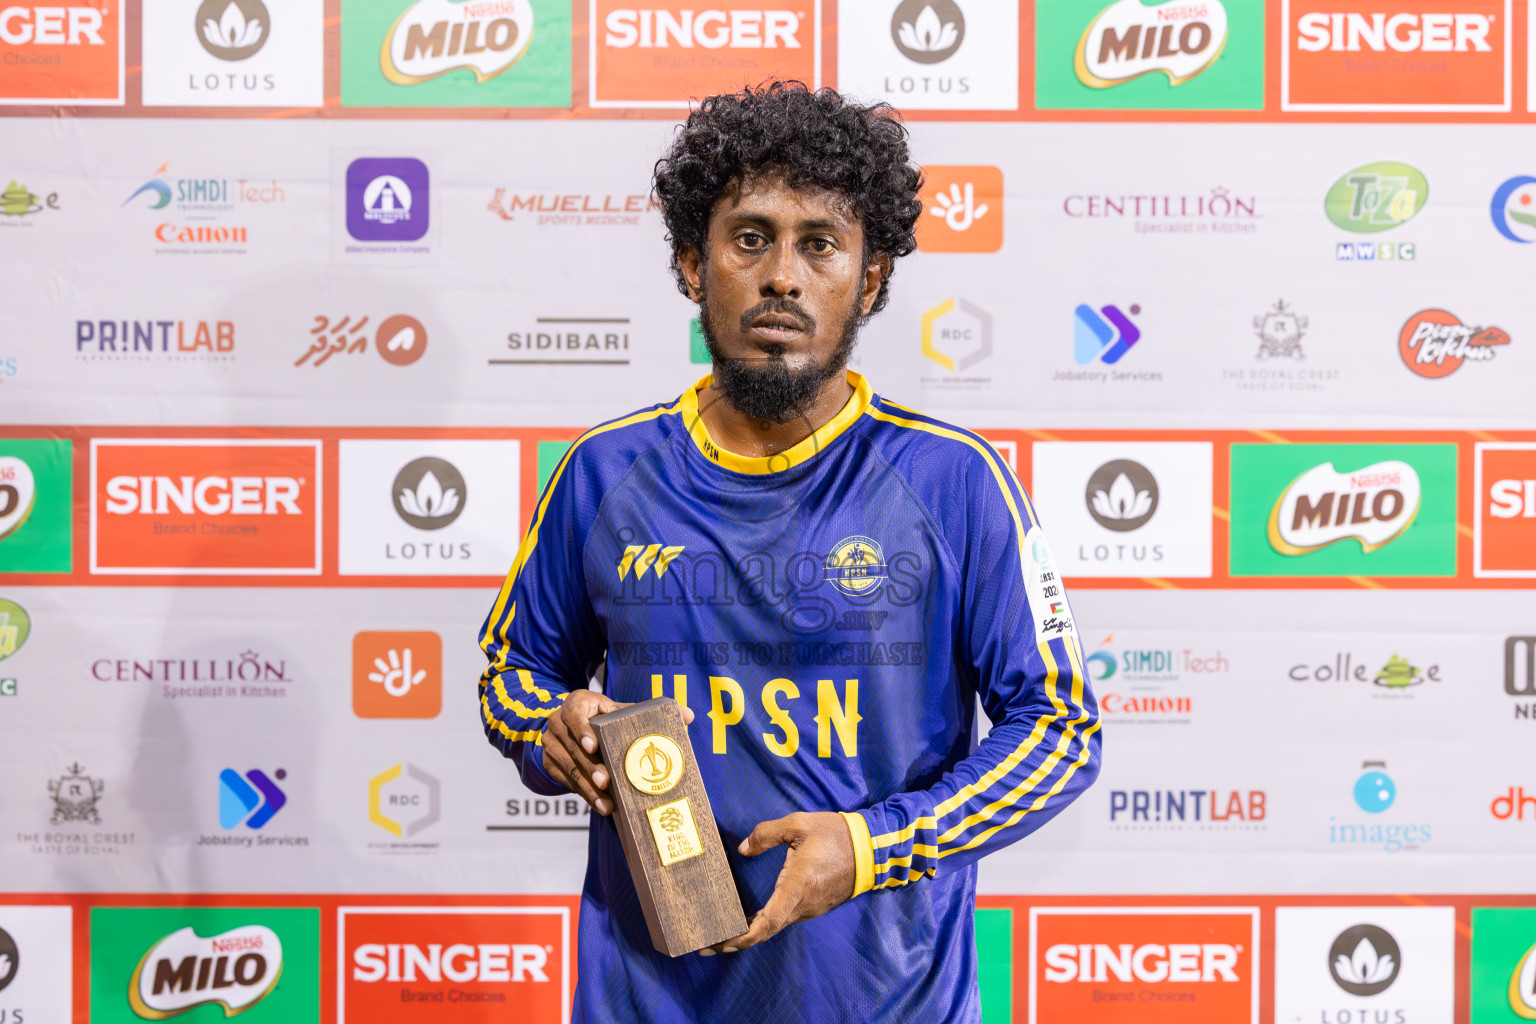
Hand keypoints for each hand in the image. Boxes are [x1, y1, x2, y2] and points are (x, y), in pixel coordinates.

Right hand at [541, 692, 694, 815]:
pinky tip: (599, 804)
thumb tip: (688, 715)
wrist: (570, 727)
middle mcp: (558, 722)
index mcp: (577, 703)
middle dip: (591, 768)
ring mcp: (551, 744)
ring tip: (606, 803)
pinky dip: (584, 794)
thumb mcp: (619, 710)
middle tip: (607, 782)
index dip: (582, 730)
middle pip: (573, 747)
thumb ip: (648, 712)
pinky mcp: (550, 763)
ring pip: (569, 768)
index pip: (575, 713)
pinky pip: (566, 781)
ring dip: (588, 788)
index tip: (593, 747)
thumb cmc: (602, 718)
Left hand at [702, 811, 854, 955]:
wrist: (871, 848)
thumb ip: (767, 833)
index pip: (766, 924)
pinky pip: (786, 918)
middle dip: (737, 939)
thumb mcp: (799, 824)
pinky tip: (750, 917)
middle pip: (766, 931)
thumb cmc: (834, 835)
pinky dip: (765, 922)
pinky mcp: (815, 905)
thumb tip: (743, 849)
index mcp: (796, 888)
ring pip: (776, 925)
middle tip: (707, 942)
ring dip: (750, 931)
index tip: (718, 944)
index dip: (741, 938)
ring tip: (723, 928)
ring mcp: (810, 909)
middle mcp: (802, 906)